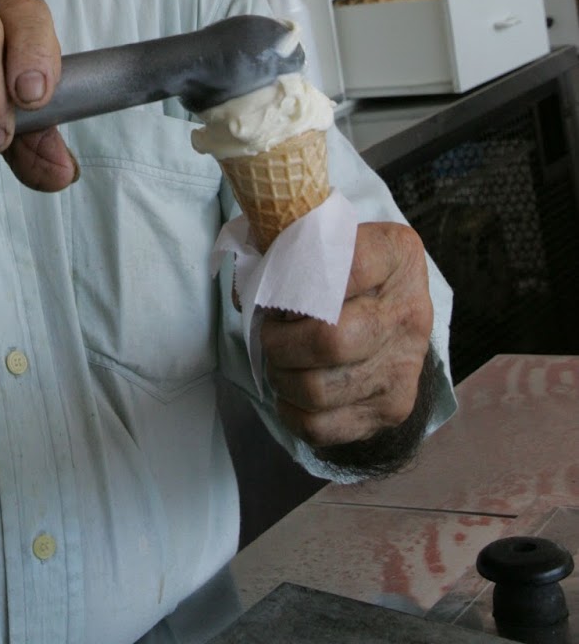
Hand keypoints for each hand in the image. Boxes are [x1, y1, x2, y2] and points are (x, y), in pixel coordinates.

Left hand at [258, 221, 432, 449]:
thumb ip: (288, 241)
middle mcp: (411, 311)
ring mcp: (405, 365)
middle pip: (329, 340)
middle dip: (279, 342)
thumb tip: (247, 291)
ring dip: (281, 376)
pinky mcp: (394, 407)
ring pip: (318, 389)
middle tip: (269, 331)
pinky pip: (323, 426)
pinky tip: (291, 389)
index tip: (276, 287)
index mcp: (397, 253)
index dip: (296, 280)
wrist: (393, 303)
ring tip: (279, 358)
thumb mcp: (325, 232)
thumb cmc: (344, 263)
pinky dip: (292, 411)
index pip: (346, 267)